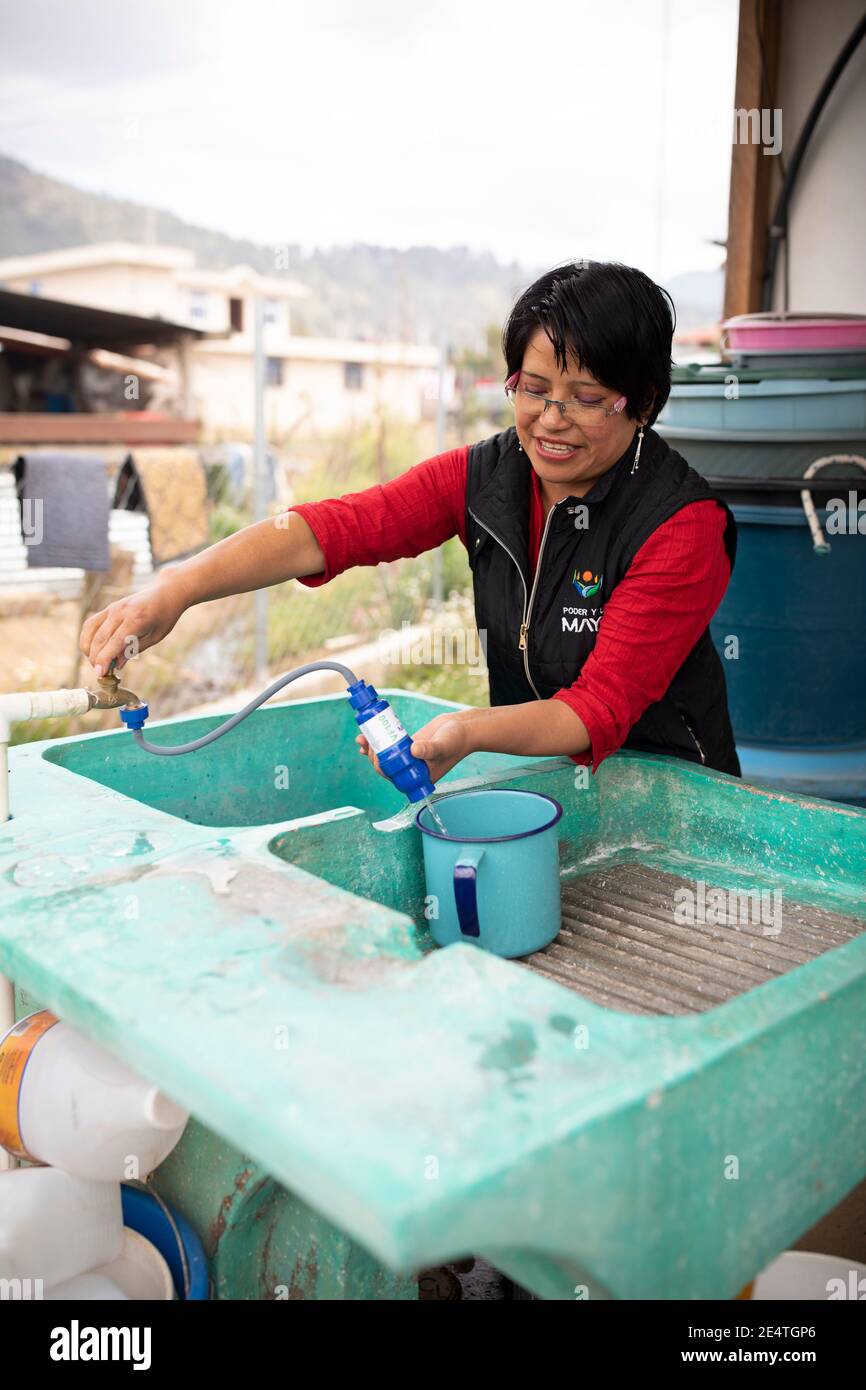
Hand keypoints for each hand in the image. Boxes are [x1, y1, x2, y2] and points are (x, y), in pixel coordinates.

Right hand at [79, 577, 186, 675]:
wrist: (165, 593)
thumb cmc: (164, 616)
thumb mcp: (155, 637)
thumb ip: (133, 650)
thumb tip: (116, 665)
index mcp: (136, 619)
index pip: (114, 642)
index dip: (105, 659)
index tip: (100, 673)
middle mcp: (120, 611)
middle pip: (100, 638)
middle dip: (96, 658)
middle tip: (101, 672)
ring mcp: (112, 608)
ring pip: (90, 630)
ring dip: (89, 649)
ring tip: (97, 661)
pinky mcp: (108, 608)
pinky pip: (91, 623)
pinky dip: (88, 637)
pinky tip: (92, 649)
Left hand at [355, 710, 474, 784]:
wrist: (463, 727)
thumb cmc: (457, 740)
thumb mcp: (443, 745)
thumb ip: (430, 749)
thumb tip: (413, 750)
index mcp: (419, 778)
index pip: (394, 777)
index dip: (381, 767)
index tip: (376, 753)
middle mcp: (412, 770)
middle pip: (386, 767)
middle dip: (373, 756)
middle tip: (369, 742)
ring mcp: (409, 758)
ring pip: (385, 757)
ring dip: (371, 749)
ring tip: (362, 738)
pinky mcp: (408, 746)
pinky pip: (390, 746)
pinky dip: (378, 742)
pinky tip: (366, 738)